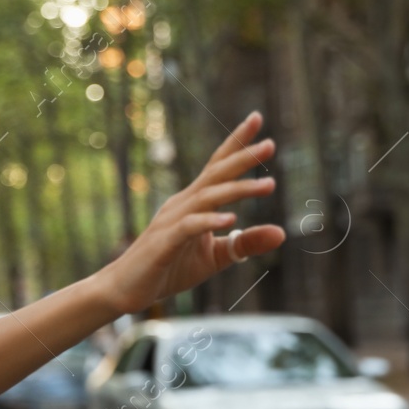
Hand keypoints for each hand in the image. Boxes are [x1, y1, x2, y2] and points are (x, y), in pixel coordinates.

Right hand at [95, 111, 284, 313]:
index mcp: (193, 203)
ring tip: (268, 185)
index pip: (217, 167)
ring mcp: (171, 222)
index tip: (257, 119)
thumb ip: (246, 244)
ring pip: (208, 197)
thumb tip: (282, 233)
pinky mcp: (163, 243)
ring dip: (238, 190)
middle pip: (215, 174)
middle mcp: (182, 204)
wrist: (125, 289)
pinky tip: (230, 220)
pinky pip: (188, 227)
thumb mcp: (215, 258)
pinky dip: (209, 222)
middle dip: (242, 157)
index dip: (237, 144)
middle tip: (270, 143)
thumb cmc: (168, 270)